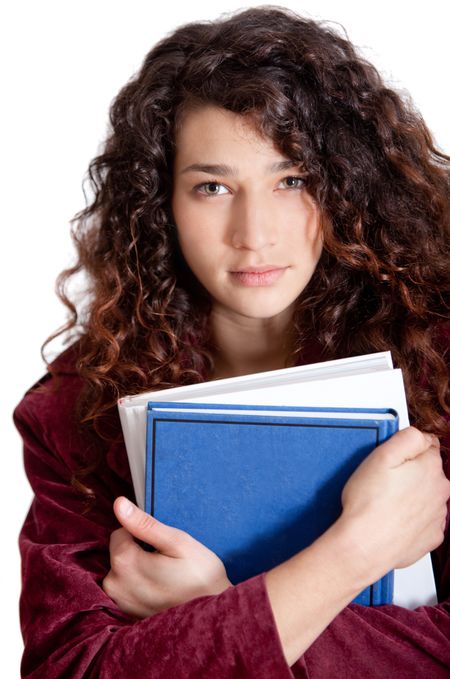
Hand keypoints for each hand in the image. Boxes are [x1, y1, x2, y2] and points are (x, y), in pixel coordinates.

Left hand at [102, 497, 232, 618]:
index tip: (160, 545)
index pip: (120, 533)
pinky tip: (159, 588)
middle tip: (165, 561)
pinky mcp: (126, 614)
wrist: (213, 615)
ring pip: (120, 569)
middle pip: (118, 552)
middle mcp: (115, 585)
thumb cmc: (200, 575)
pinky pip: (124, 587)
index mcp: (125, 563)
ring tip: (164, 575)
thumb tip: (119, 503)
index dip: (140, 533)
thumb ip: (144, 523)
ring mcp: (120, 602)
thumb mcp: (178, 542)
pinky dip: (137, 584)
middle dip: (137, 551)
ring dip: (137, 568)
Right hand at [339, 426, 449, 581]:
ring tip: (385, 503)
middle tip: (383, 482)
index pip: (427, 445)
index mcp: (431, 468)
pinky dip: (412, 517)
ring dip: (411, 495)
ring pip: (426, 495)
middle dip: (410, 473)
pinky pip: (424, 519)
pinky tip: (393, 519)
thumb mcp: (382, 455)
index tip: (391, 460)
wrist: (364, 545)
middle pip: (427, 472)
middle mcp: (441, 491)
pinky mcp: (431, 536)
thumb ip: (407, 437)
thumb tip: (421, 435)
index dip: (406, 449)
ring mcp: (438, 516)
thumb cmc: (369, 503)